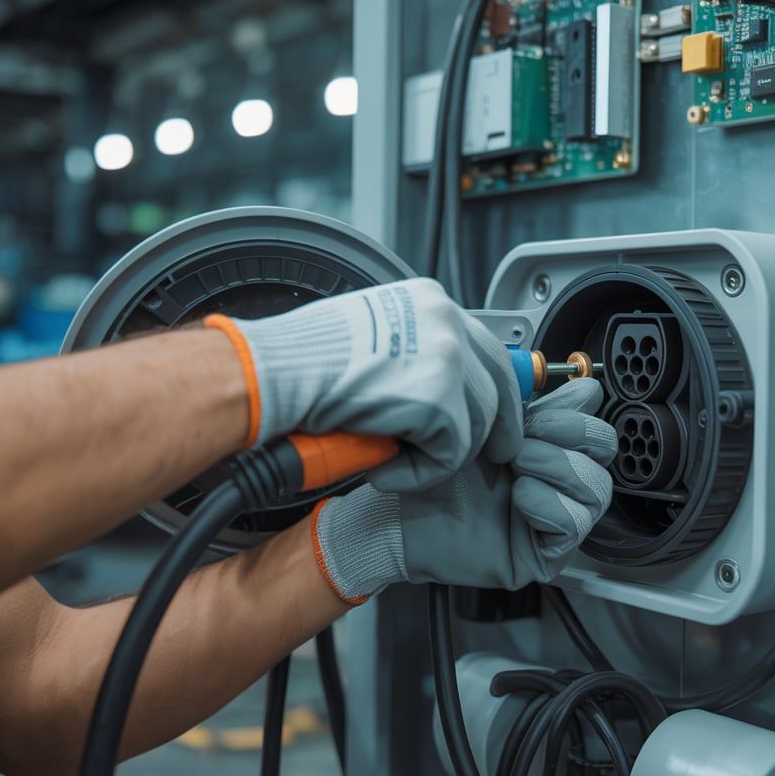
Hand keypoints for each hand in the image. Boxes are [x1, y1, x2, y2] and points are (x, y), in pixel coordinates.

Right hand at [204, 277, 521, 490]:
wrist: (275, 372)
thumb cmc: (303, 360)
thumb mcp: (373, 336)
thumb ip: (412, 353)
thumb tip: (441, 388)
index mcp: (431, 302)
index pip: (489, 351)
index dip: (497, 392)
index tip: (499, 419)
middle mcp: (446, 322)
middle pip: (498, 387)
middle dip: (494, 430)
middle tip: (490, 457)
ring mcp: (447, 358)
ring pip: (476, 426)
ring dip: (440, 455)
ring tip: (396, 459)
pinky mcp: (439, 400)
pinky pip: (450, 454)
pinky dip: (419, 473)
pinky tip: (384, 468)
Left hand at [309, 379, 615, 601]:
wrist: (397, 513)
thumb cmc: (433, 470)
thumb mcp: (484, 423)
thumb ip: (528, 402)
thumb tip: (581, 388)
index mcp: (547, 441)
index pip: (593, 417)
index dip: (574, 407)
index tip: (535, 406)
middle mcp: (556, 478)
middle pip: (605, 448)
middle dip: (571, 433)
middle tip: (523, 437)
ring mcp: (555, 515)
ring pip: (597, 487)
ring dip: (557, 467)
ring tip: (516, 466)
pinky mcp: (546, 552)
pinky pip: (575, 524)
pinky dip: (550, 504)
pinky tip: (518, 497)